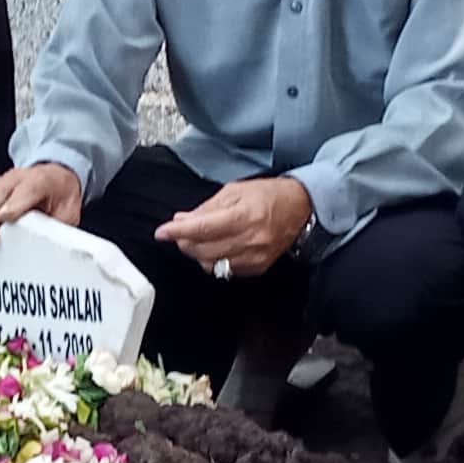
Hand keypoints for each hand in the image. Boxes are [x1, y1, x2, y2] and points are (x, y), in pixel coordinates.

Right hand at [0, 162, 82, 246]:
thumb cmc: (60, 196)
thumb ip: (59, 224)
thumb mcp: (69, 211)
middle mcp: (18, 178)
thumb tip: (51, 244)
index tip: (5, 218)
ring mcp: (1, 183)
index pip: (29, 188)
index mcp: (43, 181)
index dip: (16, 204)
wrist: (56, 176)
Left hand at [155, 177, 315, 278]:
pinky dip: (215, 260)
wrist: (300, 207)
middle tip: (180, 232)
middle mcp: (250, 239)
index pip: (202, 228)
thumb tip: (182, 220)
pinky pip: (226, 271)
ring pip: (212, 264)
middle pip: (203, 250)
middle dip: (185, 242)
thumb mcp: (234, 191)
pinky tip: (216, 247)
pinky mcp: (258, 267)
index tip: (162, 232)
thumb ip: (206, 208)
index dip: (178, 232)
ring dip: (198, 253)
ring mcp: (255, 256)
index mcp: (243, 216)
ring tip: (198, 239)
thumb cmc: (268, 195)